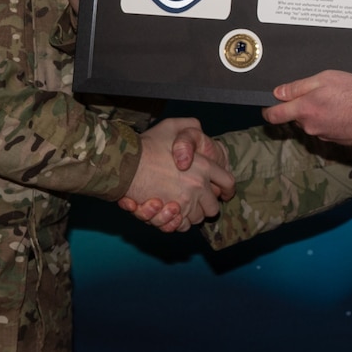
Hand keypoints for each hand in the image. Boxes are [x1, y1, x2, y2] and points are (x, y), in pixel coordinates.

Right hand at [119, 118, 233, 232]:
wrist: (124, 163)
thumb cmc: (146, 145)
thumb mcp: (172, 126)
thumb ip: (190, 126)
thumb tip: (200, 129)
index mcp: (204, 166)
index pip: (228, 182)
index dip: (227, 189)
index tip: (225, 193)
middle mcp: (199, 186)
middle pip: (214, 206)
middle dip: (206, 205)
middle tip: (196, 200)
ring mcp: (186, 202)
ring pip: (198, 218)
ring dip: (191, 214)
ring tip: (179, 204)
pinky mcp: (170, 215)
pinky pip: (183, 226)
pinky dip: (178, 222)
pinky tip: (171, 212)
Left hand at [260, 69, 351, 146]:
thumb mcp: (325, 79)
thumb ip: (298, 87)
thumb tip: (278, 93)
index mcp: (303, 109)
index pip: (274, 115)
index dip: (268, 110)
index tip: (270, 104)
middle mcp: (308, 125)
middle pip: (294, 117)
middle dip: (300, 107)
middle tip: (316, 93)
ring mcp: (321, 134)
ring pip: (310, 122)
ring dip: (316, 112)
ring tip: (333, 100)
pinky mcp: (333, 139)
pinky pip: (323, 127)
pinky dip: (327, 119)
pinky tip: (340, 110)